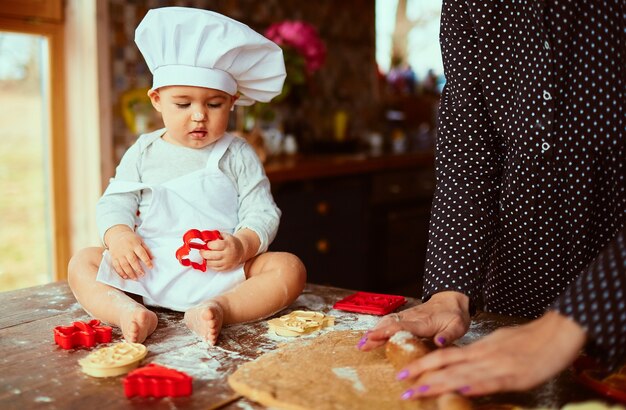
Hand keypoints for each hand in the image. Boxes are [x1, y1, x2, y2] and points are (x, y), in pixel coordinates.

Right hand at [104, 225, 152, 279]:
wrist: (117, 235)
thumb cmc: (131, 239)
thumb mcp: (140, 241)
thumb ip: (146, 250)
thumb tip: (153, 258)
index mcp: (134, 245)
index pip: (142, 253)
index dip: (146, 261)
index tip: (151, 267)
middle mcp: (126, 249)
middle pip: (132, 260)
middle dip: (138, 269)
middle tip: (142, 274)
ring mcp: (119, 254)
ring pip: (124, 265)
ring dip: (130, 272)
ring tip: (135, 278)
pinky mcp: (114, 257)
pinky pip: (116, 266)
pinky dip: (120, 272)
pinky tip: (125, 277)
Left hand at [200, 232, 244, 270]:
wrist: (241, 251)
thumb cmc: (231, 243)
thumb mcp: (225, 236)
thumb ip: (215, 235)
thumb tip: (204, 237)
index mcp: (228, 244)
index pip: (215, 245)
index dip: (209, 244)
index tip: (207, 244)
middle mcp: (228, 254)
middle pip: (212, 255)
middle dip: (204, 253)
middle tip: (202, 251)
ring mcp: (227, 262)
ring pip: (211, 263)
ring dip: (206, 259)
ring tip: (206, 255)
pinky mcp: (226, 268)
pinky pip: (214, 268)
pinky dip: (210, 264)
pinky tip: (211, 260)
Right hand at [359, 291, 470, 350]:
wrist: (451, 299)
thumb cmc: (455, 315)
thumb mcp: (458, 326)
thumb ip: (448, 336)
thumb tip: (438, 343)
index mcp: (424, 322)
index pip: (401, 327)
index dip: (386, 332)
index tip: (372, 337)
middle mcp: (412, 318)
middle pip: (389, 324)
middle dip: (375, 334)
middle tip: (362, 345)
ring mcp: (407, 316)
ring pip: (387, 322)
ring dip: (374, 331)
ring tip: (362, 344)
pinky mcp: (405, 317)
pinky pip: (389, 321)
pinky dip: (378, 328)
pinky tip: (371, 336)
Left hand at [397, 310, 586, 397]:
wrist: (557, 332)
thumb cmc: (529, 340)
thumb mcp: (498, 345)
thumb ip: (479, 356)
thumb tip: (463, 368)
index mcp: (479, 350)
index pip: (444, 357)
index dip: (423, 365)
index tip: (404, 374)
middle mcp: (484, 356)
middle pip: (448, 366)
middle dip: (423, 377)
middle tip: (403, 388)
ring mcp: (499, 365)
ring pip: (464, 375)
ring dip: (440, 384)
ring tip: (420, 392)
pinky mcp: (517, 375)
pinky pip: (493, 381)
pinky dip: (476, 386)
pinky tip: (462, 391)